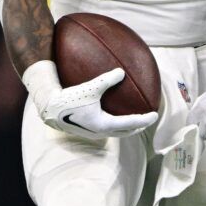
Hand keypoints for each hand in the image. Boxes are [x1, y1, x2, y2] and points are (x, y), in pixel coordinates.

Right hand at [31, 64, 156, 138]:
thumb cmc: (69, 98)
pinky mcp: (86, 130)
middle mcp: (100, 132)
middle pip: (125, 132)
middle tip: (148, 119)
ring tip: (134, 120)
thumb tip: (122, 72)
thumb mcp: (90, 87)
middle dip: (138, 126)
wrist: (49, 110)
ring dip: (127, 127)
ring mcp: (93, 133)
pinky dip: (115, 124)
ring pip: (115, 132)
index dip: (145, 120)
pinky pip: (106, 128)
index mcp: (104, 124)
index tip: (155, 115)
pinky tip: (112, 113)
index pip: (131, 124)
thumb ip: (107, 80)